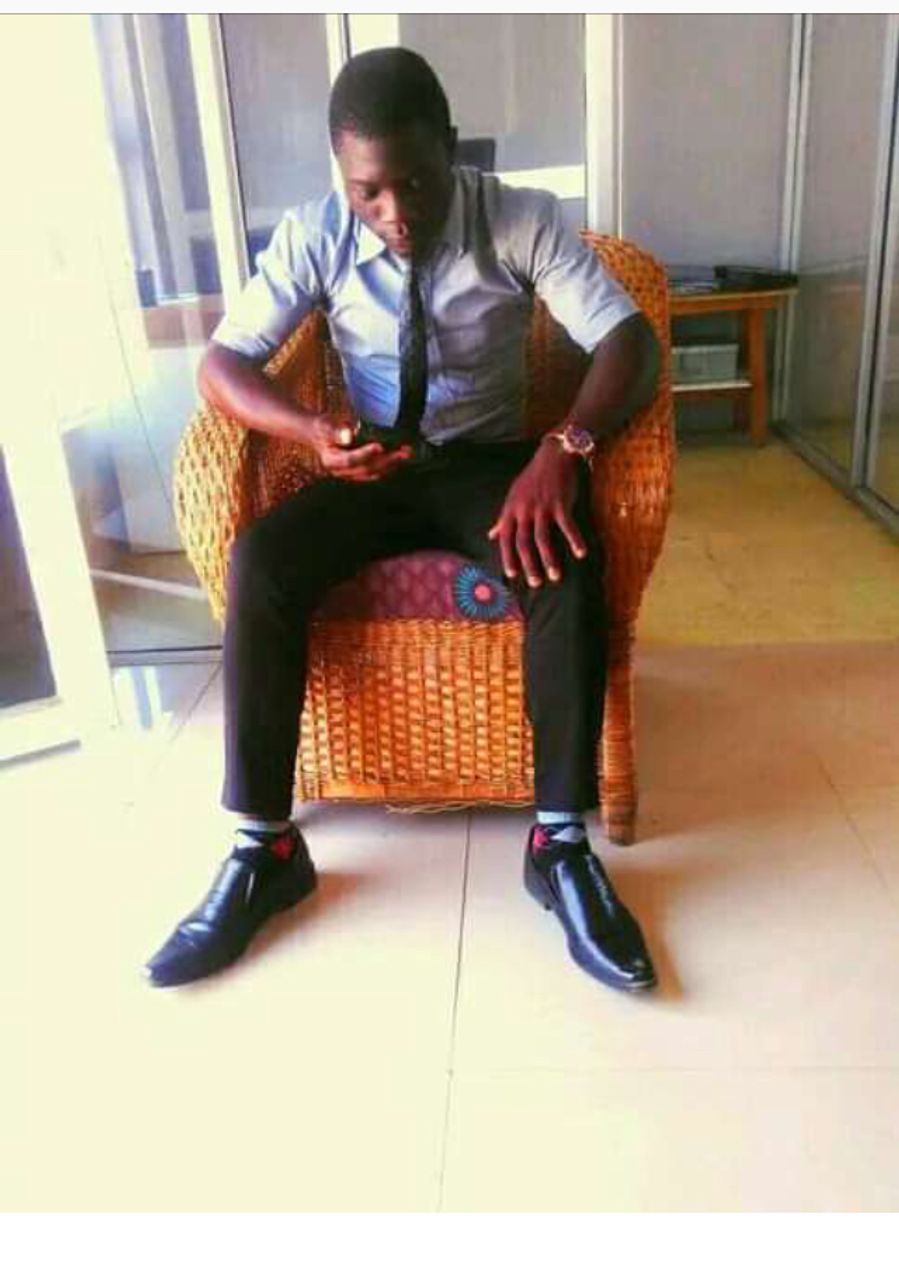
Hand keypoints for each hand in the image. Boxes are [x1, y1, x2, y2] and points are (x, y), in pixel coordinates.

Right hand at [306, 416, 412, 482]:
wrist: (318, 435)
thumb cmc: (322, 427)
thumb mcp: (325, 425)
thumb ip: (335, 430)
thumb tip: (348, 435)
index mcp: (331, 461)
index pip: (350, 460)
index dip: (365, 454)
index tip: (379, 445)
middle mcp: (342, 472)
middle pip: (366, 469)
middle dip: (387, 460)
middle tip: (403, 451)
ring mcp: (351, 474)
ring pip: (374, 473)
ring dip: (392, 464)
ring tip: (406, 454)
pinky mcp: (360, 472)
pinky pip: (376, 472)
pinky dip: (389, 466)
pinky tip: (400, 457)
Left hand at [488, 438, 588, 587]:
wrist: (552, 456)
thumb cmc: (532, 478)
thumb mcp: (513, 497)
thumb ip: (503, 518)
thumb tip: (491, 535)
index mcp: (511, 509)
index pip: (505, 538)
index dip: (507, 557)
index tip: (511, 575)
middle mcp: (524, 510)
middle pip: (523, 543)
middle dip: (529, 565)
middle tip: (535, 583)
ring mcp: (542, 507)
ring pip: (543, 539)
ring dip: (549, 559)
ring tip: (555, 576)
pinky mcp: (560, 503)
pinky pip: (567, 526)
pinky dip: (574, 540)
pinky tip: (580, 553)